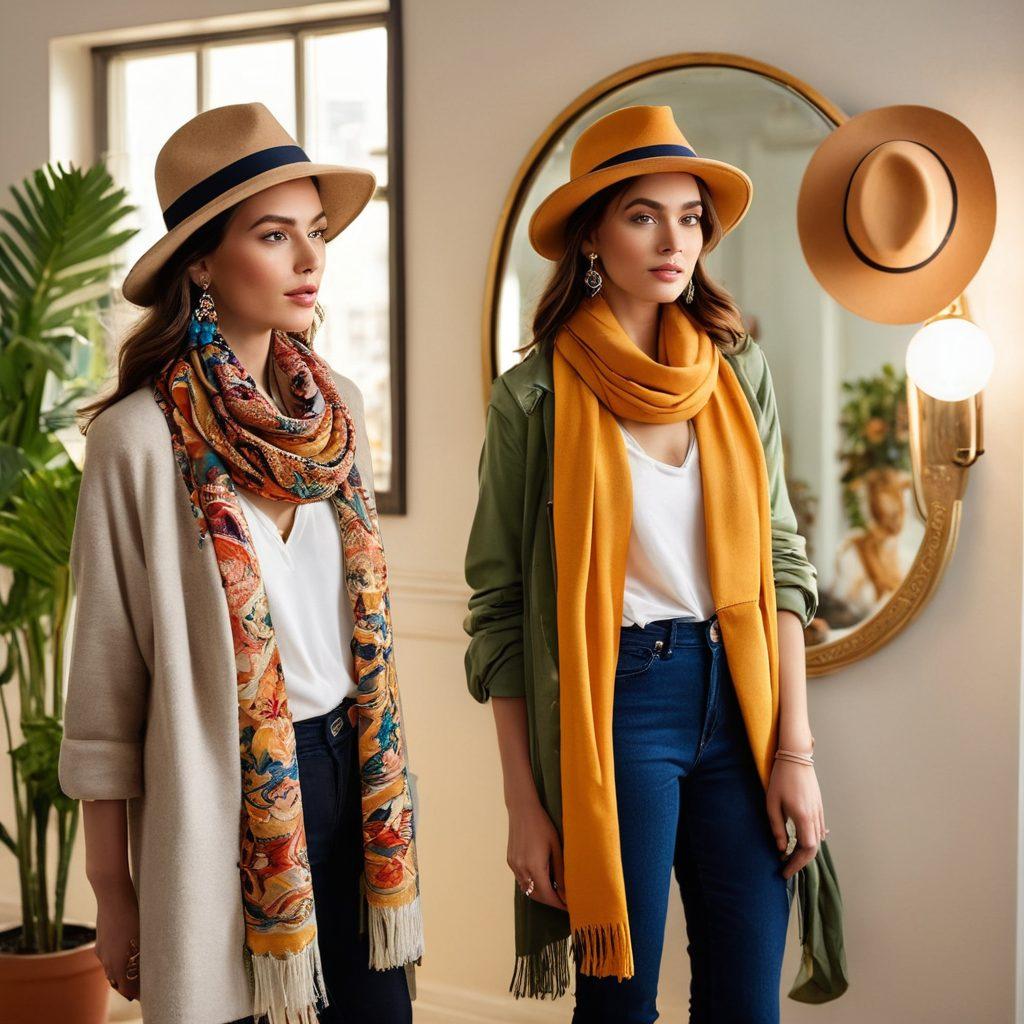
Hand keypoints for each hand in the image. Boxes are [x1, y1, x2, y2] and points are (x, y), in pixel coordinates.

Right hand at [93, 877, 139, 1000]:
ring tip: (136, 976)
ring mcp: (102, 952)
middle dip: (130, 986)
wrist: (112, 894)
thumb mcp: (143, 935)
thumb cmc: (134, 912)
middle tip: (144, 987)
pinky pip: (108, 961)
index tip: (150, 992)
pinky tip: (124, 959)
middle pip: (119, 983)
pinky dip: (116, 964)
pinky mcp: (100, 944)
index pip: (128, 989)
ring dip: (123, 976)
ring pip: (112, 972)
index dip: (139, 992)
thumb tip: (147, 969)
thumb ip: (144, 955)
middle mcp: (108, 961)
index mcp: (120, 963)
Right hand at [506, 796, 566, 909]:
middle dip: (550, 901)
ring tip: (554, 891)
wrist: (522, 809)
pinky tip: (541, 878)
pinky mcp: (510, 860)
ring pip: (527, 889)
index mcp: (535, 866)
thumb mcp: (556, 847)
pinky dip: (531, 883)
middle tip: (563, 901)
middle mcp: (522, 869)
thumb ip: (561, 871)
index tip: (569, 907)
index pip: (548, 895)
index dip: (559, 904)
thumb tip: (567, 891)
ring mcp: (514, 865)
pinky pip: (521, 879)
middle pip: (536, 896)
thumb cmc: (543, 825)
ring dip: (540, 893)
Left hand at [766, 758, 827, 880]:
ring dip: (805, 852)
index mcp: (803, 817)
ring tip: (790, 857)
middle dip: (800, 862)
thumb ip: (777, 827)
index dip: (796, 864)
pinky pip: (819, 830)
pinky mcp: (819, 807)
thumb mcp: (772, 803)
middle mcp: (815, 817)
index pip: (806, 850)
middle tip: (786, 868)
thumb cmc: (780, 779)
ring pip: (817, 840)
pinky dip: (811, 841)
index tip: (784, 871)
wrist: (796, 758)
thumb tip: (781, 849)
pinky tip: (802, 842)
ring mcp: (819, 812)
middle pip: (814, 848)